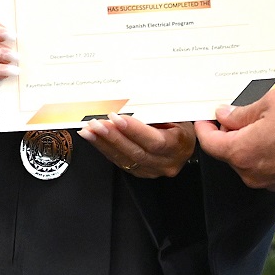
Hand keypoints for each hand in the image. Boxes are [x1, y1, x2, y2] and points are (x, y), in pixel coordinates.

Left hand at [80, 114, 195, 177]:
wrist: (185, 140)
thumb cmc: (180, 123)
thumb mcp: (175, 113)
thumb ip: (155, 112)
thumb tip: (130, 102)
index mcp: (179, 145)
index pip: (155, 142)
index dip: (134, 131)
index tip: (116, 118)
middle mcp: (166, 162)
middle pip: (136, 152)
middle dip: (113, 137)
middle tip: (96, 124)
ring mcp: (152, 169)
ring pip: (125, 159)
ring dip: (104, 143)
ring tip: (89, 130)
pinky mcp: (140, 171)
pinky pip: (120, 161)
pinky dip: (104, 148)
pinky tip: (93, 138)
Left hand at [195, 89, 274, 190]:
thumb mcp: (269, 102)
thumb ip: (240, 112)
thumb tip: (225, 115)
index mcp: (242, 152)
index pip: (209, 144)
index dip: (204, 128)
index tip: (205, 118)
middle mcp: (252, 172)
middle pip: (227, 153)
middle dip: (227, 133)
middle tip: (234, 113)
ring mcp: (268, 180)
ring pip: (246, 160)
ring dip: (246, 142)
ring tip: (262, 120)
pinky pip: (263, 166)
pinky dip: (263, 152)